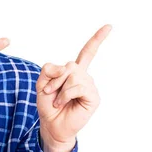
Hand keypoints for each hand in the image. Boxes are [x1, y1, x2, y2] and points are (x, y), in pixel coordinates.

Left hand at [36, 25, 111, 147]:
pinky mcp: (93, 97)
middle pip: (70, 65)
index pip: (87, 52)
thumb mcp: (42, 83)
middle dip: (55, 79)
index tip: (109, 26)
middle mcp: (84, 77)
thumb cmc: (48, 105)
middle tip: (50, 92)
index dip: (97, 39)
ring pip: (73, 75)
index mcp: (74, 72)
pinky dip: (65, 95)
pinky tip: (63, 103)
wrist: (51, 125)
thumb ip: (50, 70)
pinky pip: (78, 87)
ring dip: (59, 88)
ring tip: (57, 100)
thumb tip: (68, 67)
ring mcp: (90, 86)